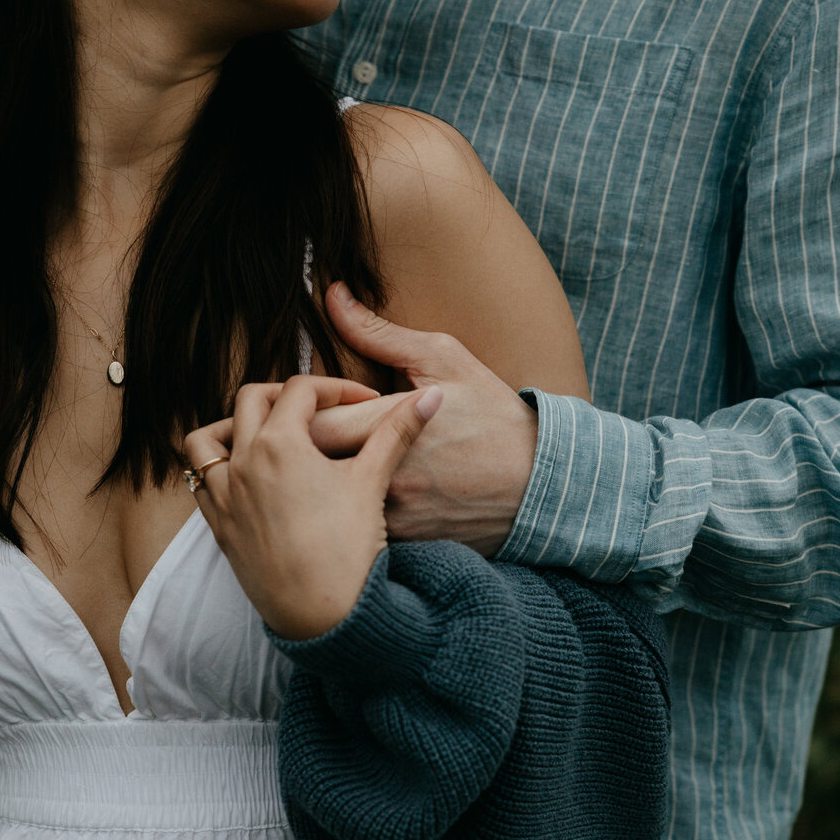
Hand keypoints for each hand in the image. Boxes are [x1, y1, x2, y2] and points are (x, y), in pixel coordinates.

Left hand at [183, 376, 440, 640]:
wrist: (322, 616)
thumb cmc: (348, 548)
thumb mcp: (374, 481)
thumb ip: (398, 431)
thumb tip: (433, 396)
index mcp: (278, 442)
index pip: (300, 388)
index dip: (336, 386)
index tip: (361, 401)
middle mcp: (242, 461)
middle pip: (251, 399)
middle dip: (285, 395)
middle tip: (317, 410)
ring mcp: (224, 494)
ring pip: (207, 438)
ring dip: (232, 425)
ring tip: (266, 433)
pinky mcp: (218, 525)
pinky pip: (200, 481)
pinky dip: (215, 467)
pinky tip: (246, 476)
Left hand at [323, 282, 537, 556]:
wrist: (542, 484)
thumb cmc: (492, 413)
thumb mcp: (443, 359)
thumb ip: (378, 333)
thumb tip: (333, 296)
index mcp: (390, 425)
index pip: (310, 421)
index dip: (298, 412)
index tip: (311, 404)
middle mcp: (387, 476)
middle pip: (307, 465)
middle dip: (298, 447)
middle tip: (306, 433)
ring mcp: (394, 515)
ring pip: (327, 501)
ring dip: (317, 482)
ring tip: (322, 466)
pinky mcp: (402, 543)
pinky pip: (353, 529)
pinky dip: (345, 512)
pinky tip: (349, 500)